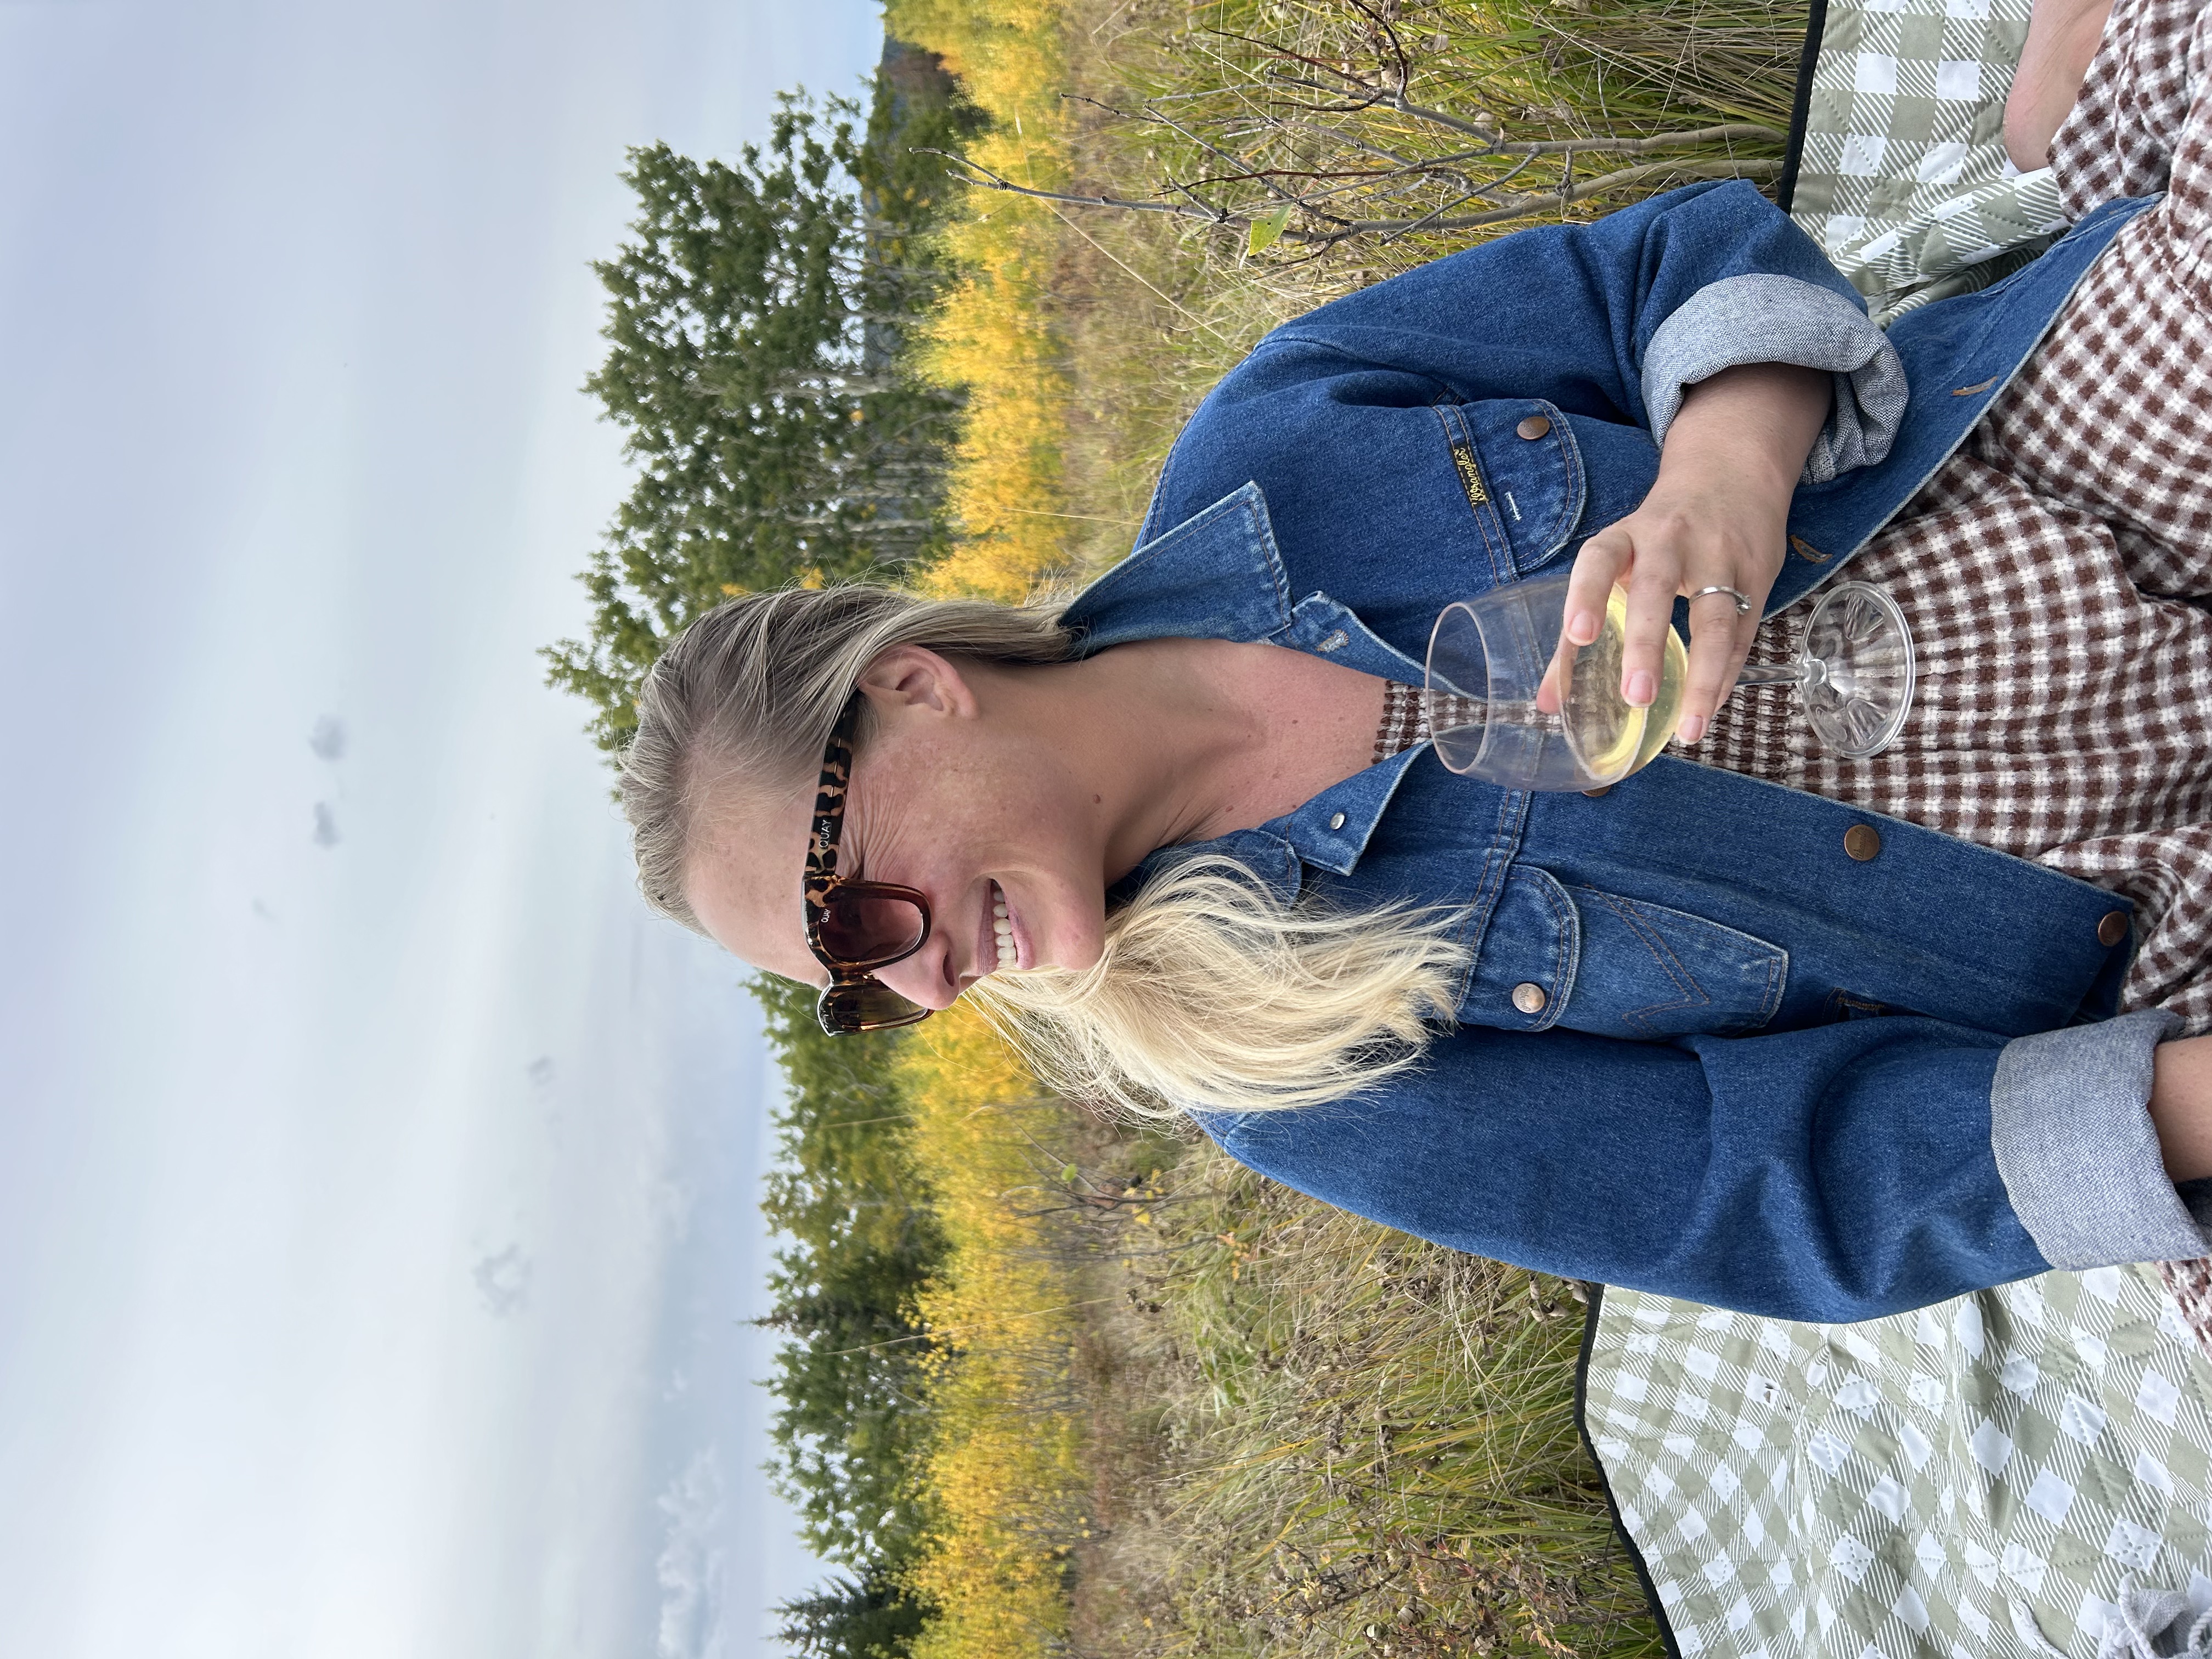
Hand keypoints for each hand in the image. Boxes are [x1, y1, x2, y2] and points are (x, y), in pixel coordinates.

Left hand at [1544, 362, 1830, 743]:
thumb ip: (1582, 626)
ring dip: (1703, 676)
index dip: (1587, 594)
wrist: (1731, 469)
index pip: (1600, 560)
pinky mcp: (1757, 573)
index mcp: (1627, 535)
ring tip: (1689, 728)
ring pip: (1715, 618)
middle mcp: (1671, 541)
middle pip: (1657, 590)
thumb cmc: (1658, 532)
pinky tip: (1712, 706)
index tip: (1580, 635)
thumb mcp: (1618, 558)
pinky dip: (1728, 674)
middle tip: (1635, 696)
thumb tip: (1547, 703)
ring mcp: (1719, 556)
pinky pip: (1744, 632)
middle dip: (1646, 644)